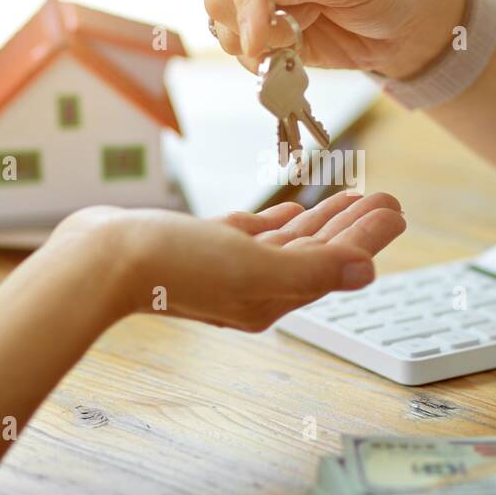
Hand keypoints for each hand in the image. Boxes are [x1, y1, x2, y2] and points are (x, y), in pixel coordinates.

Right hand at [55, 191, 405, 330]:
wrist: (99, 260)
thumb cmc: (173, 265)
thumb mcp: (252, 266)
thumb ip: (312, 267)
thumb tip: (368, 271)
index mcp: (273, 295)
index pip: (334, 263)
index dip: (367, 237)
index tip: (395, 209)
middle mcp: (254, 286)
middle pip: (319, 253)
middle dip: (353, 227)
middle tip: (386, 200)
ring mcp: (227, 267)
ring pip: (290, 243)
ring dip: (322, 221)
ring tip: (351, 199)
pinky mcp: (201, 247)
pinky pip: (253, 235)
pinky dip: (279, 223)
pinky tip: (293, 210)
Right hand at [203, 0, 463, 77]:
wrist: (397, 22)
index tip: (258, 35)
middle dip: (254, 21)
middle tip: (300, 26)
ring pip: (219, 19)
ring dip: (262, 39)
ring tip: (305, 26)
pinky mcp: (249, 19)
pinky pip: (234, 45)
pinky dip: (262, 56)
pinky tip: (294, 44)